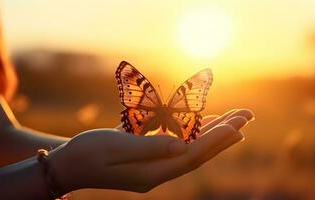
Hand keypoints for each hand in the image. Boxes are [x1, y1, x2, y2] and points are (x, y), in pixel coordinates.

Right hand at [49, 109, 253, 193]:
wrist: (68, 165)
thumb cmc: (87, 152)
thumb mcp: (115, 147)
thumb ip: (150, 147)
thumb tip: (183, 146)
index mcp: (151, 173)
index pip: (192, 155)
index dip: (215, 139)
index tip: (237, 126)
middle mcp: (157, 173)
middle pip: (198, 153)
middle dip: (223, 135)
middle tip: (246, 118)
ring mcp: (153, 168)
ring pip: (190, 150)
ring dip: (212, 134)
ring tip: (234, 121)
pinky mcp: (147, 160)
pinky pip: (176, 146)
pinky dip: (192, 134)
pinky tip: (201, 124)